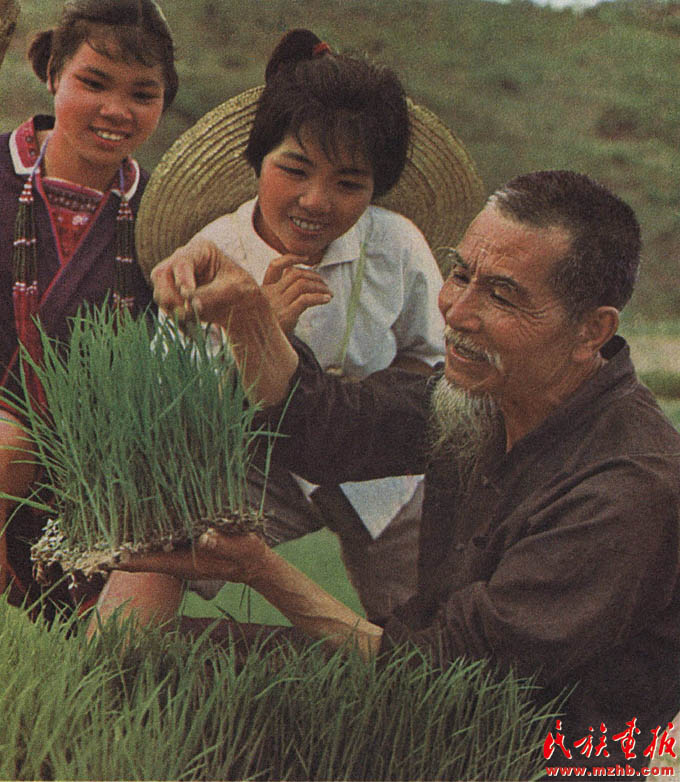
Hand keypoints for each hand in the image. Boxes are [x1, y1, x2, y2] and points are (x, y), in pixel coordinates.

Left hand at [114, 530, 268, 584]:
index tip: (101, 555)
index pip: (145, 563)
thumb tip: (206, 537)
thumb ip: (222, 544)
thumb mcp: (239, 548)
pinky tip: (141, 515)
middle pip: (140, 554)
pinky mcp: (186, 544)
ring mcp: (179, 552)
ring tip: (111, 518)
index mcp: (182, 563)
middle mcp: (175, 559)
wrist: (254, 562)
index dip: (122, 560)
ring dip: (132, 536)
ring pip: (149, 546)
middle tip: (97, 529)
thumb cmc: (247, 556)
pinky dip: (149, 530)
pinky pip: (161, 538)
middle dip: (120, 546)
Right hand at [150, 238, 262, 327]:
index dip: (182, 279)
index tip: (188, 296)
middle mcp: (182, 261)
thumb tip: (191, 304)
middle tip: (186, 313)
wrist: (240, 306)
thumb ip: (213, 295)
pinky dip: (177, 322)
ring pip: (160, 294)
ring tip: (194, 322)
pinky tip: (192, 330)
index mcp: (200, 250)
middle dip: (171, 297)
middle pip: (160, 275)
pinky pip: (165, 310)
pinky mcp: (172, 296)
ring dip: (174, 311)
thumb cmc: (242, 290)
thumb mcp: (235, 290)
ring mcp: (173, 278)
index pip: (182, 261)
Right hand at [262, 255, 331, 333]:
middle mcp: (269, 294)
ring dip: (319, 286)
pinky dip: (319, 296)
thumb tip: (296, 275)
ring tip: (328, 293)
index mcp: (264, 290)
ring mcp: (277, 304)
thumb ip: (280, 294)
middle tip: (324, 284)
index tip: (307, 258)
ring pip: (302, 284)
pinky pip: (306, 299)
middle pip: (295, 274)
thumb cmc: (272, 330)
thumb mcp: (272, 310)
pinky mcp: (286, 315)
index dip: (291, 258)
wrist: (265, 352)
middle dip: (314, 276)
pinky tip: (327, 299)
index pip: (275, 266)